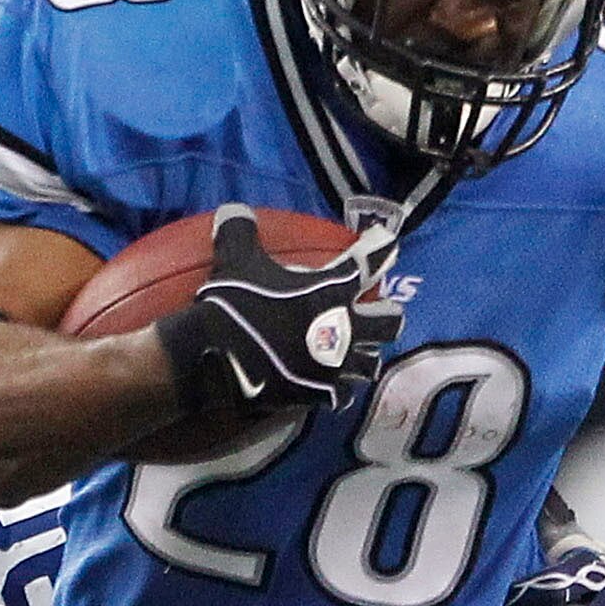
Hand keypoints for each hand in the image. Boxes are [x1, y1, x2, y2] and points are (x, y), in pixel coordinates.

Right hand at [161, 207, 401, 415]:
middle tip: (382, 311)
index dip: (381, 248)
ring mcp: (334, 365)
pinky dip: (339, 390)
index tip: (388, 242)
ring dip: (367, 355)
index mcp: (332, 290)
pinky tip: (332, 387)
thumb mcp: (234, 258)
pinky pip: (341, 395)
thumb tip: (233, 210)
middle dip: (388, 315)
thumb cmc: (233, 304)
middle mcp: (343, 328)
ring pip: (370, 363)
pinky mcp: (318, 394)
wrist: (216, 358)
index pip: (369, 262)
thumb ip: (240, 229)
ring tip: (361, 352)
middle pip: (388, 323)